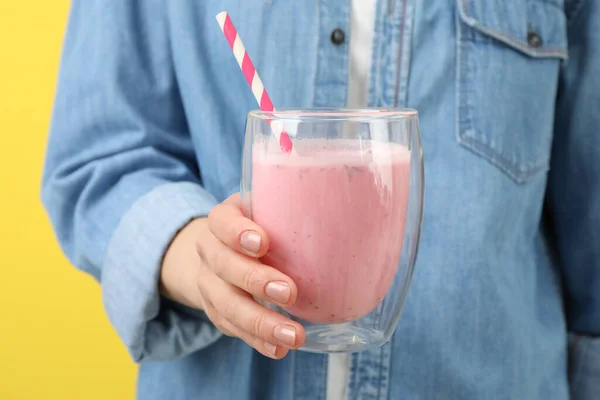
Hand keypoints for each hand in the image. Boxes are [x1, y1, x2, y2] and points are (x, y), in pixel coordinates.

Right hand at [160, 193, 304, 358]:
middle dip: (255, 280)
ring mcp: (209, 283)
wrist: (220, 250)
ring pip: (227, 304)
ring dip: (260, 322)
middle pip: (223, 265)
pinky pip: (233, 328)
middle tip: (288, 293)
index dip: (238, 233)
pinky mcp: (216, 311)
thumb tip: (343, 220)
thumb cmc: (259, 225)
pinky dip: (257, 340)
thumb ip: (291, 211)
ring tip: (293, 335)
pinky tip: (278, 348)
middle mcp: (209, 250)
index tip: (264, 243)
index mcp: (221, 220)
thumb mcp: (268, 210)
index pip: (222, 221)